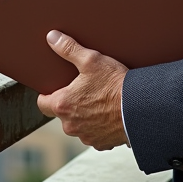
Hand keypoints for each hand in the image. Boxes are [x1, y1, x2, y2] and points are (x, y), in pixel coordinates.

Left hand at [36, 30, 128, 149]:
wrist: (140, 108)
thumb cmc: (115, 84)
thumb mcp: (91, 60)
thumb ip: (68, 48)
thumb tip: (52, 38)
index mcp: (63, 105)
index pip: (42, 103)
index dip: (47, 94)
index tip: (56, 88)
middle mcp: (70, 125)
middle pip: (62, 114)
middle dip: (70, 104)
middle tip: (84, 91)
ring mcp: (86, 136)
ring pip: (78, 125)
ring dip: (84, 116)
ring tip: (99, 101)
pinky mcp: (101, 143)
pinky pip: (95, 134)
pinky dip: (99, 126)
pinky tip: (109, 114)